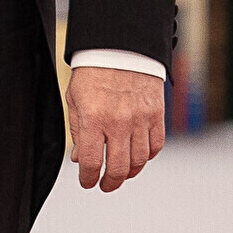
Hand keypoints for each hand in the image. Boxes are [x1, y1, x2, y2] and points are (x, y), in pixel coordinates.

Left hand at [67, 65, 165, 191]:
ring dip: (130, 173)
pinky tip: (138, 156)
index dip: (88, 179)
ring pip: (139, 161)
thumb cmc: (93, 71)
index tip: (87, 183)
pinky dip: (147, 156)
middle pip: (119, 168)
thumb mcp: (75, 100)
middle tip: (105, 185)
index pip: (92, 162)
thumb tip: (81, 160)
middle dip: (110, 183)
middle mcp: (118, 121)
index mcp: (93, 118)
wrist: (119, 46)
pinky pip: (155, 145)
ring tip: (122, 174)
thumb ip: (78, 132)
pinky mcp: (156, 113)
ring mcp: (140, 118)